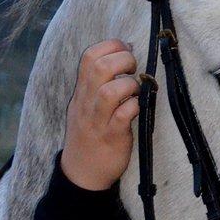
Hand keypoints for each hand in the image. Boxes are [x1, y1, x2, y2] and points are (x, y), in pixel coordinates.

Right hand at [61, 39, 138, 190]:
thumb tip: (123, 57)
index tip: (127, 50)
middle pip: (99, 68)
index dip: (111, 46)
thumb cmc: (90, 135)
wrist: (82, 173)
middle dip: (123, 60)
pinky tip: (138, 108)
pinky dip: (135, 107)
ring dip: (129, 85)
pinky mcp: (112, 137)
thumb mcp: (86, 106)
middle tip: (134, 69)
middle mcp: (87, 103)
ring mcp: (98, 121)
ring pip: (109, 91)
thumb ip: (99, 84)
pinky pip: (123, 116)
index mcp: (81, 92)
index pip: (89, 57)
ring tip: (136, 90)